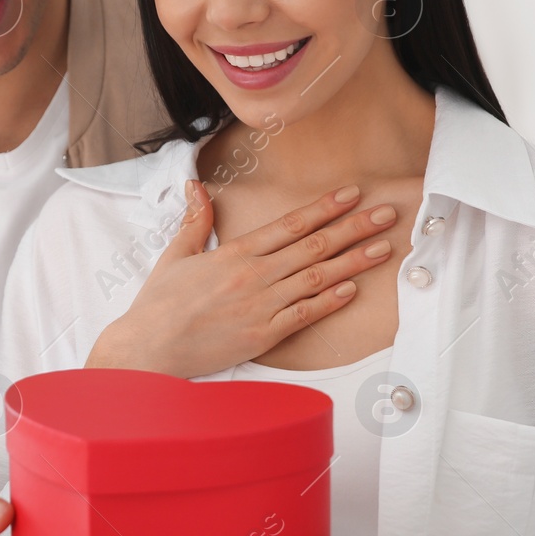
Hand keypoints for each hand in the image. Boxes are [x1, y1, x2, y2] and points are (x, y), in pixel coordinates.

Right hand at [86, 182, 397, 378]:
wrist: (148, 348)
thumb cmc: (159, 305)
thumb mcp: (176, 255)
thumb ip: (195, 221)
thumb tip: (195, 186)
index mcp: (235, 253)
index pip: (290, 224)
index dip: (325, 208)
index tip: (351, 194)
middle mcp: (254, 275)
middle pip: (314, 246)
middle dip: (354, 227)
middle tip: (386, 213)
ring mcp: (261, 305)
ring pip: (317, 277)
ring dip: (353, 261)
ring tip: (382, 248)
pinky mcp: (263, 335)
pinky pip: (304, 314)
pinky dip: (330, 301)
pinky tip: (353, 289)